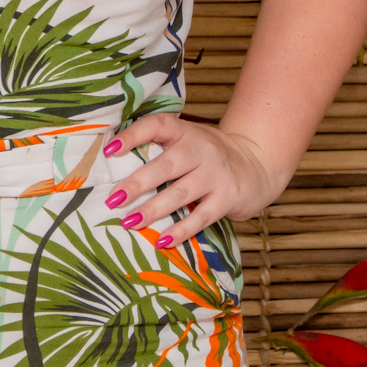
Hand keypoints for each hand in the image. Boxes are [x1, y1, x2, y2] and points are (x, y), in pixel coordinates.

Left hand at [100, 112, 288, 246]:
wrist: (257, 163)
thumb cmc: (208, 154)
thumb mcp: (188, 139)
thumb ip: (159, 146)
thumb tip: (110, 162)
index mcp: (185, 131)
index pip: (157, 126)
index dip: (133, 136)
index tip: (109, 151)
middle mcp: (200, 150)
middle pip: (166, 165)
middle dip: (137, 183)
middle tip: (112, 199)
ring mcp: (215, 175)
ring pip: (179, 194)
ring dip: (153, 210)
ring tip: (129, 222)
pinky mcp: (226, 198)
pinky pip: (200, 217)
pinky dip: (180, 230)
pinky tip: (161, 241)